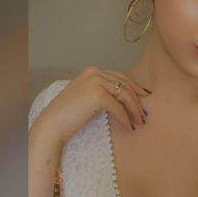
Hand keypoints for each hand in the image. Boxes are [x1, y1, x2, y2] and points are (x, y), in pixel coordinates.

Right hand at [31, 65, 150, 142]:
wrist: (53, 123)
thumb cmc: (68, 113)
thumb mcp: (87, 95)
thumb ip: (103, 90)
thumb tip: (126, 97)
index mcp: (92, 70)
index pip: (120, 76)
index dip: (134, 88)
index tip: (144, 98)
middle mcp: (95, 72)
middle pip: (125, 84)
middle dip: (137, 100)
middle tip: (144, 113)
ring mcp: (96, 82)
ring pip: (125, 95)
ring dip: (135, 110)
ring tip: (139, 121)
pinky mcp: (98, 95)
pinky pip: (118, 107)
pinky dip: (125, 118)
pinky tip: (129, 126)